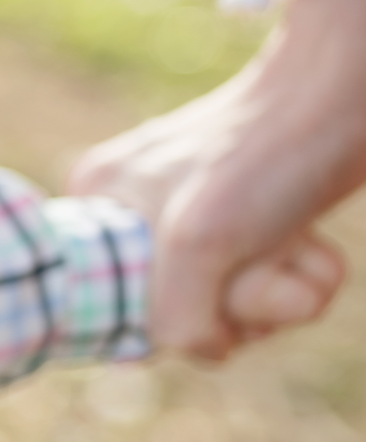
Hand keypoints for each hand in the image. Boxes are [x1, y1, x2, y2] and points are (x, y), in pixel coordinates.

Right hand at [69, 0, 365, 356]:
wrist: (351, 91)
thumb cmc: (266, 156)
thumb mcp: (198, 243)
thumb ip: (176, 319)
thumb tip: (205, 349)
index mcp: (100, 207)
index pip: (114, 309)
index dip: (168, 316)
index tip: (204, 278)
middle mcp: (141, 215)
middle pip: (183, 315)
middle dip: (237, 300)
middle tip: (257, 247)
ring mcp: (202, 222)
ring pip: (236, 310)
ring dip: (280, 292)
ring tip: (291, 238)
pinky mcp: (256, 225)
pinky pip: (273, 288)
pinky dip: (305, 276)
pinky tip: (312, 240)